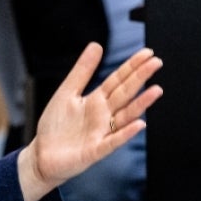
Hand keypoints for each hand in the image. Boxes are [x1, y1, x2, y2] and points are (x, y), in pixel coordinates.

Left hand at [16, 44, 162, 200]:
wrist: (43, 155)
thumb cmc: (56, 126)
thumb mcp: (67, 92)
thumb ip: (82, 71)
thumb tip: (96, 45)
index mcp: (96, 100)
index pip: (118, 80)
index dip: (132, 66)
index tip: (148, 53)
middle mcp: (103, 115)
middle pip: (125, 93)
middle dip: (140, 78)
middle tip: (157, 63)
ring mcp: (101, 133)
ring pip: (125, 116)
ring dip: (140, 104)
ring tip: (156, 90)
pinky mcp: (94, 151)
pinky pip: (112, 141)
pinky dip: (125, 134)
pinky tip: (139, 124)